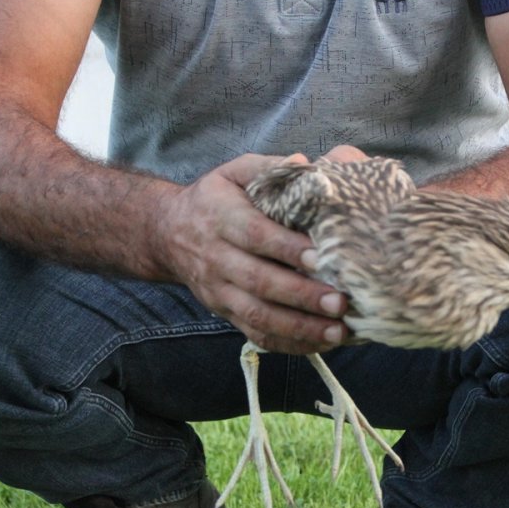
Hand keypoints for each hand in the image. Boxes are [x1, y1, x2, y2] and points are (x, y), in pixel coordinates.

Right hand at [157, 153, 348, 353]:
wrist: (168, 233)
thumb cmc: (215, 199)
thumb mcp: (234, 172)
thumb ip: (268, 168)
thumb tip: (304, 164)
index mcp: (221, 218)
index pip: (255, 235)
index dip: (287, 248)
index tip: (321, 256)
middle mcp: (217, 258)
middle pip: (259, 281)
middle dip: (302, 294)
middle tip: (340, 301)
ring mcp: (219, 291)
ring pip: (258, 314)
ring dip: (299, 326)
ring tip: (338, 330)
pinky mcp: (225, 313)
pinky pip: (256, 334)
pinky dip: (289, 343)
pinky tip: (322, 342)